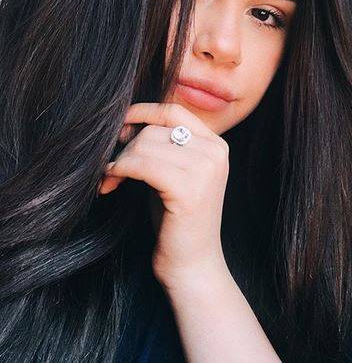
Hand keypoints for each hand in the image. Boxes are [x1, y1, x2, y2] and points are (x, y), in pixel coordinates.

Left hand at [98, 102, 229, 289]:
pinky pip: (142, 165)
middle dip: (126, 147)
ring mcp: (205, 170)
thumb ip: (160, 145)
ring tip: (111, 179)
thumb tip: (128, 122)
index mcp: (216, 145)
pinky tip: (111, 184)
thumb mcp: (173, 172)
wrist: (193, 264)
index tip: (120, 124)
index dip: (143, 111)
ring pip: (145, 145)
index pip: (174, 111)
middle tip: (112, 168)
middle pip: (155, 130)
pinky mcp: (188, 189)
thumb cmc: (177, 219)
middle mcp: (215, 152)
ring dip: (119, 161)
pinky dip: (120, 171)